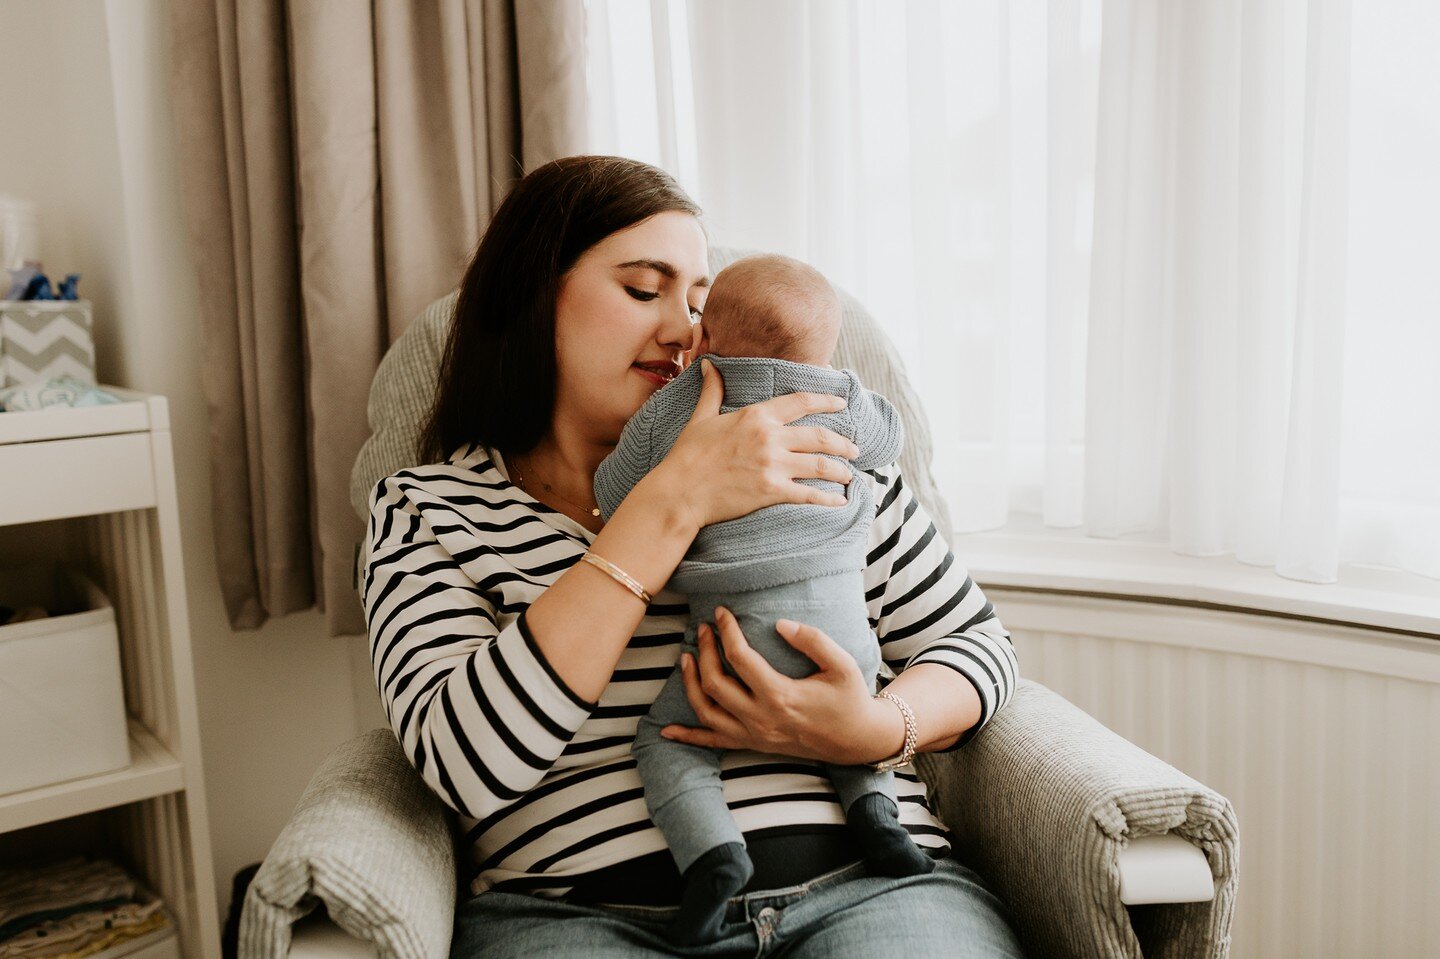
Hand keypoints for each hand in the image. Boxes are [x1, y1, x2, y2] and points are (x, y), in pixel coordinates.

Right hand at [651, 358, 862, 530]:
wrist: (679, 492)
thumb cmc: (687, 455)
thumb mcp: (701, 417)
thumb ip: (712, 391)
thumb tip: (709, 364)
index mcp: (756, 415)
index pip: (801, 402)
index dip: (826, 401)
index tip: (841, 404)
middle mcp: (769, 437)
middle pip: (820, 436)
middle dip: (844, 443)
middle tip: (856, 449)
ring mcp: (772, 465)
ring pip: (821, 465)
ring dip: (841, 471)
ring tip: (849, 475)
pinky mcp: (771, 491)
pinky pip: (809, 495)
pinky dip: (828, 499)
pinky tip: (840, 502)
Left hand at [660, 606, 905, 765]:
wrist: (857, 740)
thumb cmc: (849, 698)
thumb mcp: (842, 664)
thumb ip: (813, 640)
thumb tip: (780, 623)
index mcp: (781, 696)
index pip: (739, 658)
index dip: (726, 631)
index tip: (720, 612)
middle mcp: (761, 718)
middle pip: (715, 683)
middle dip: (703, 652)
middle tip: (702, 629)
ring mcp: (754, 736)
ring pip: (707, 712)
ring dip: (691, 684)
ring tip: (686, 657)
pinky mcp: (753, 746)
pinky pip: (713, 743)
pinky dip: (688, 738)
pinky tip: (667, 731)